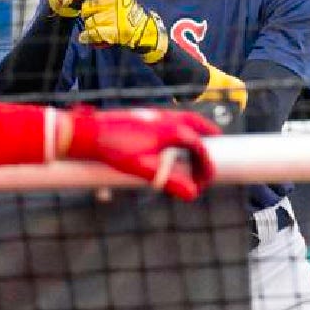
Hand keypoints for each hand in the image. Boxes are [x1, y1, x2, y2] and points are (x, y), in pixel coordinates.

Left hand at [63, 0, 167, 63]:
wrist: (143, 28)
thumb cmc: (126, 11)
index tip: (66, 1)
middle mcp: (112, 0)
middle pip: (86, 7)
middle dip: (86, 14)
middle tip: (94, 18)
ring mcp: (113, 15)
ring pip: (88, 21)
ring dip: (89, 26)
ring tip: (98, 27)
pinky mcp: (113, 30)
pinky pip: (91, 33)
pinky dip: (86, 36)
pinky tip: (84, 38)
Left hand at [63, 105, 219, 200]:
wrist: (89, 132)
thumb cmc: (114, 149)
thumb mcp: (143, 168)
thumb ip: (168, 181)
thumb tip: (192, 194)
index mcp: (172, 130)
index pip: (199, 148)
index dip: (206, 167)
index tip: (206, 182)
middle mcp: (166, 118)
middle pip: (197, 124)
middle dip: (210, 134)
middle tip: (220, 142)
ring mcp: (155, 115)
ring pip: (184, 119)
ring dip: (196, 129)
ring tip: (200, 139)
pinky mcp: (144, 116)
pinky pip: (172, 119)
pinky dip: (181, 126)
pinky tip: (173, 138)